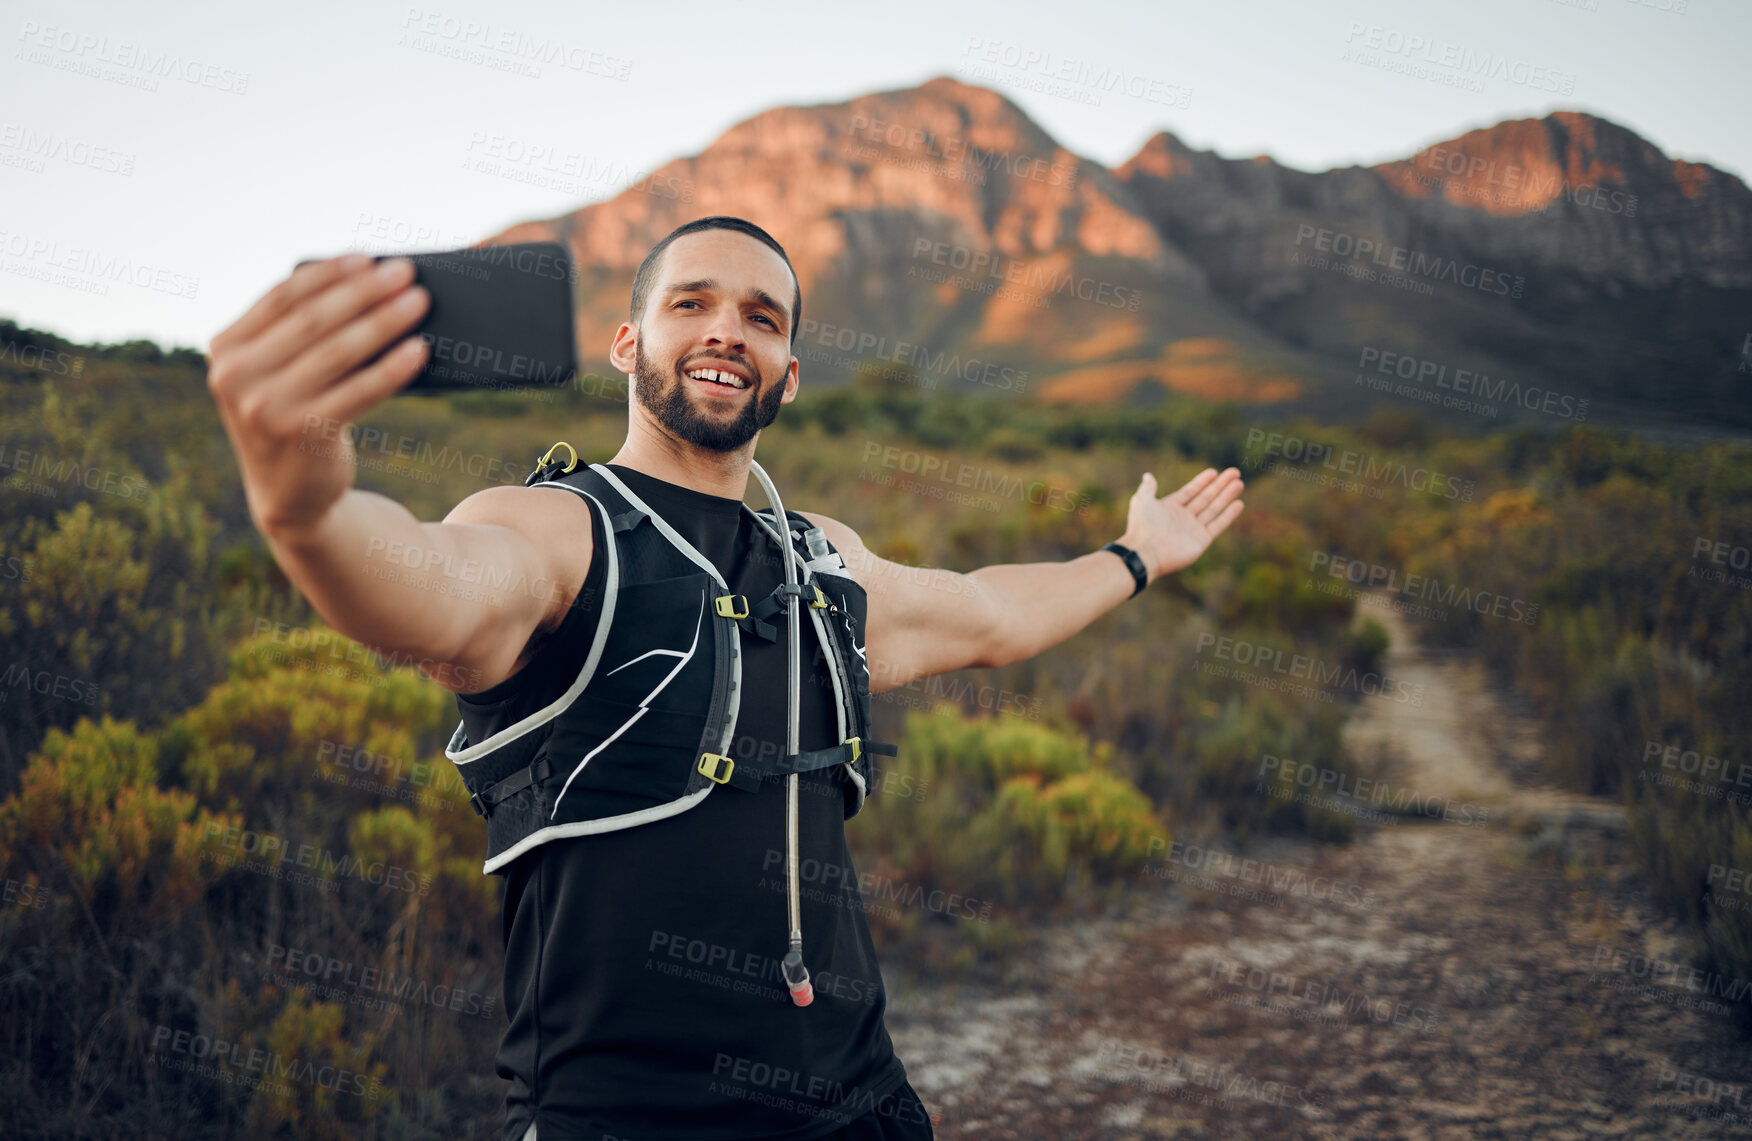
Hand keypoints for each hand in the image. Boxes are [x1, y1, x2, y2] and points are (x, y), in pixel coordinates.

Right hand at [205, 254, 430, 536]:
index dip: (328, 274)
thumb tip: (364, 283)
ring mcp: (266, 407)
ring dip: (385, 321)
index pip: (282, 297)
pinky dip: (393, 368)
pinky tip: (420, 350)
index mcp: (226, 349)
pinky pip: (359, 391)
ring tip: (420, 302)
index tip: (368, 257)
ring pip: (339, 351)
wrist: (291, 497)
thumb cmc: (295, 418)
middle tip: (405, 273)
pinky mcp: (302, 432)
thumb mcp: (277, 375)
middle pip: (314, 320)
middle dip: (365, 292)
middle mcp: (236, 376)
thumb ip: (294, 335)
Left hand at [1119, 467, 1243, 581]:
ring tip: (1239, 483)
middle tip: (1235, 472)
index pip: (1190, 491)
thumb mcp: (1142, 501)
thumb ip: (1148, 488)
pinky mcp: (1201, 541)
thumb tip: (1148, 475)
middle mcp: (1183, 517)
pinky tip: (1239, 503)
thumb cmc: (1142, 526)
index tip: (1214, 472)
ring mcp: (1193, 529)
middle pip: (1206, 498)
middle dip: (1220, 485)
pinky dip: (1228, 515)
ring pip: (1214, 509)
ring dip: (1227, 496)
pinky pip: (1218, 525)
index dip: (1202, 481)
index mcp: (1170, 507)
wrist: (1145, 552)